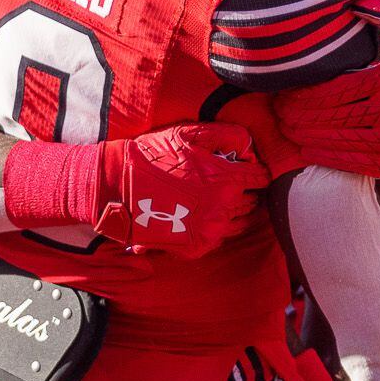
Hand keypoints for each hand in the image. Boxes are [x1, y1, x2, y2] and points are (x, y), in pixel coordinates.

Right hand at [92, 122, 267, 255]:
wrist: (119, 187)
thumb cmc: (155, 156)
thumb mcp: (189, 134)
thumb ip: (227, 135)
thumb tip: (250, 146)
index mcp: (225, 179)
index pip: (261, 178)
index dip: (256, 170)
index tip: (246, 168)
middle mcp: (222, 208)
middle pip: (252, 201)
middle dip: (244, 190)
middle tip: (230, 183)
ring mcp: (210, 230)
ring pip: (241, 222)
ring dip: (235, 210)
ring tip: (220, 201)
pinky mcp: (197, 246)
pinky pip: (221, 237)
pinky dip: (217, 227)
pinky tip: (203, 215)